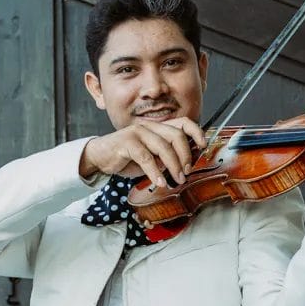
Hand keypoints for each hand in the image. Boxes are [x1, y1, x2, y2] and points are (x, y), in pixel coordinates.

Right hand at [81, 116, 206, 187]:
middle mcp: (150, 127)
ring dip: (173, 166)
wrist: (100, 157)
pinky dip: (154, 171)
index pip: (183, 123)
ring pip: (163, 147)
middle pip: (176, 136)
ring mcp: (138, 132)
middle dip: (185, 155)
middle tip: (186, 172)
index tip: (204, 146)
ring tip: (176, 180)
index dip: (196, 132)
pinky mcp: (126, 142)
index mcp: (158, 128)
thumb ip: (166, 158)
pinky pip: (145, 157)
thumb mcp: (152, 158)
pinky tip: (158, 182)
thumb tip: (185, 167)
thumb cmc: (127, 158)